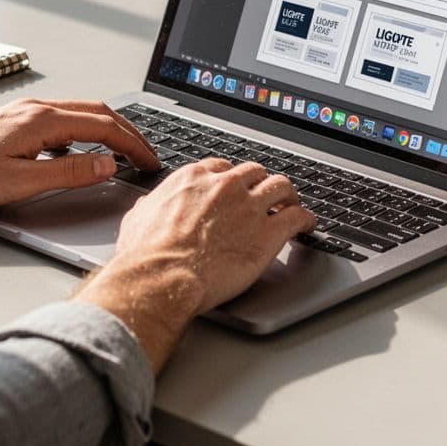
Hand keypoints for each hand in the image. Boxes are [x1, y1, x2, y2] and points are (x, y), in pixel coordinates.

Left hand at [0, 98, 160, 226]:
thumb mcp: (21, 182)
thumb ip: (69, 174)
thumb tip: (107, 165)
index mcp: (42, 120)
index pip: (105, 126)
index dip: (134, 144)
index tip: (150, 161)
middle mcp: (37, 109)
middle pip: (98, 112)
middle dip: (129, 133)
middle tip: (147, 156)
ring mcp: (26, 113)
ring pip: (82, 113)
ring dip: (109, 130)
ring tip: (125, 152)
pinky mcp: (17, 121)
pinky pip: (64, 120)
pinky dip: (86, 132)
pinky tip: (83, 151)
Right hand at [75, 159, 314, 369]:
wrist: (162, 276)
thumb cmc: (146, 255)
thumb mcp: (138, 219)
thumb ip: (150, 207)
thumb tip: (148, 207)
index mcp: (194, 179)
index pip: (223, 168)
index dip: (233, 180)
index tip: (236, 189)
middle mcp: (225, 186)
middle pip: (255, 172)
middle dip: (261, 183)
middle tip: (265, 196)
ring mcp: (250, 207)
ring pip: (281, 186)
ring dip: (288, 195)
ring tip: (292, 205)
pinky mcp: (268, 233)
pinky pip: (298, 216)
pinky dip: (306, 219)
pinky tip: (308, 225)